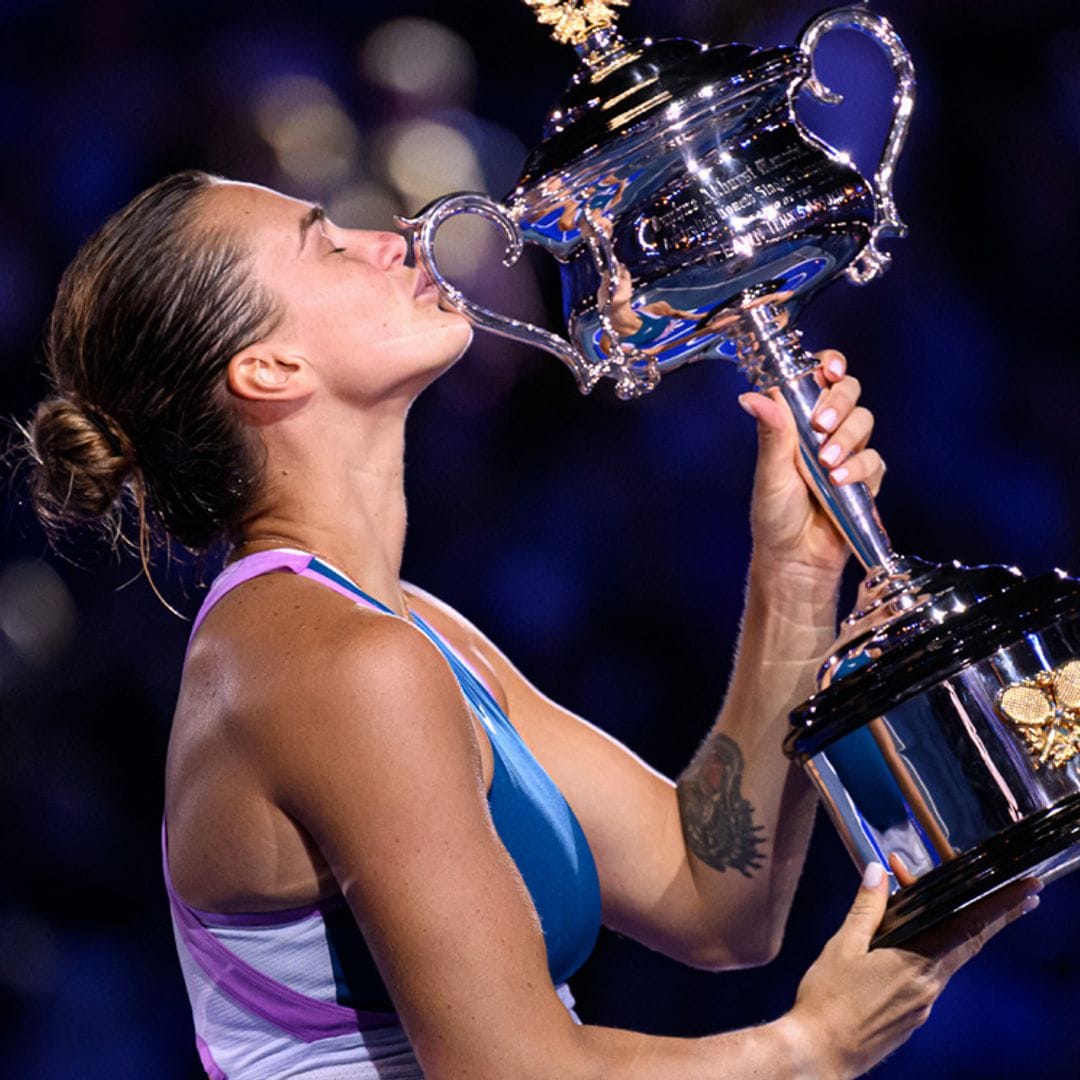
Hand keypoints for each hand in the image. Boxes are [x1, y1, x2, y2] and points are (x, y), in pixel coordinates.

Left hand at [739, 350, 884, 580]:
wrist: (794, 557)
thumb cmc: (775, 514)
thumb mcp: (769, 472)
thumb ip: (771, 433)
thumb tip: (751, 396)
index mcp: (796, 420)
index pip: (818, 378)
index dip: (829, 365)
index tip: (830, 369)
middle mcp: (824, 430)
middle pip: (848, 391)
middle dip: (838, 402)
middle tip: (820, 426)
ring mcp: (847, 452)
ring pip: (863, 421)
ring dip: (847, 437)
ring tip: (826, 463)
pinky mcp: (865, 477)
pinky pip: (874, 460)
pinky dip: (858, 468)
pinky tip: (839, 482)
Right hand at [784, 864, 1040, 1078]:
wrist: (820, 1053)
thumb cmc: (828, 999)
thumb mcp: (843, 946)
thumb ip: (866, 909)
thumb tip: (879, 872)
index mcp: (915, 964)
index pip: (968, 929)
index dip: (1000, 909)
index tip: (1027, 893)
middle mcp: (929, 985)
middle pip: (969, 943)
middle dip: (996, 917)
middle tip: (1022, 895)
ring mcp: (923, 1003)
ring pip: (946, 956)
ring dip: (948, 928)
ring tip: (923, 902)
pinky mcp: (912, 1014)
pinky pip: (928, 974)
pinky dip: (926, 950)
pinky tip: (902, 942)